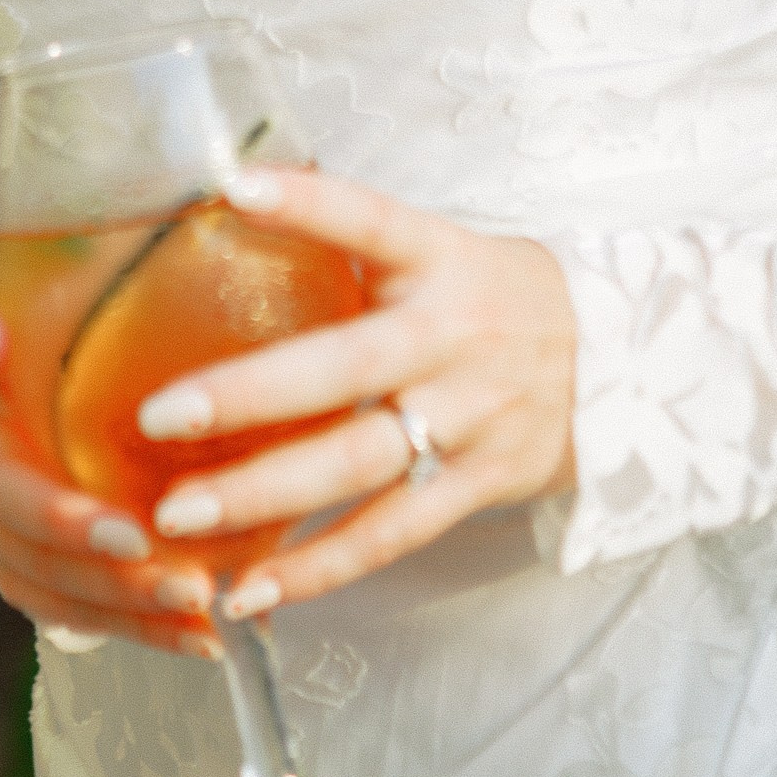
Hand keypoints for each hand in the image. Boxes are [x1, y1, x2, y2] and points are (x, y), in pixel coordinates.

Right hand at [0, 296, 222, 656]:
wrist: (49, 438)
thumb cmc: (98, 373)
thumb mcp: (109, 325)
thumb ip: (137, 283)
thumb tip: (225, 194)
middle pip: (10, 501)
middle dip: (73, 526)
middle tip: (139, 537)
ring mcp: (1, 531)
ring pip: (47, 575)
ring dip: (122, 594)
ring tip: (198, 598)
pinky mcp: (35, 583)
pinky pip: (83, 618)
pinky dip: (146, 631)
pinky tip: (208, 638)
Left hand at [133, 168, 576, 619]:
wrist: (618, 363)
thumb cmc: (491, 298)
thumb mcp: (441, 249)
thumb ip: (352, 242)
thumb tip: (229, 200)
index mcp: (440, 262)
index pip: (373, 221)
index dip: (311, 203)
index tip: (237, 188)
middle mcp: (452, 339)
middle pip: (346, 368)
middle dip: (249, 395)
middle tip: (159, 416)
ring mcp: (469, 420)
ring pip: (359, 464)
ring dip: (264, 496)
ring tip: (176, 517)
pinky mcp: (477, 486)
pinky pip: (389, 534)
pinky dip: (318, 567)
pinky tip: (248, 588)